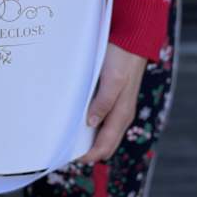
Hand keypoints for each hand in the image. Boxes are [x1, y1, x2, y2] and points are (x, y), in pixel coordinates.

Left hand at [79, 43, 146, 163]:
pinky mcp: (114, 95)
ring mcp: (118, 105)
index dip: (89, 155)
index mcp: (122, 113)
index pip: (105, 146)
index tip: (69, 157)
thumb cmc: (123, 58)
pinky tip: (77, 116)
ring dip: (88, 136)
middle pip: (104, 142)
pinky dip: (90, 122)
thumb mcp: (113, 79)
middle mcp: (121, 113)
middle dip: (87, 149)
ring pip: (103, 131)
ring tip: (68, 135)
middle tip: (64, 149)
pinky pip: (102, 116)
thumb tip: (91, 123)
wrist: (132, 39)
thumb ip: (104, 102)